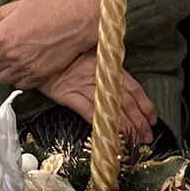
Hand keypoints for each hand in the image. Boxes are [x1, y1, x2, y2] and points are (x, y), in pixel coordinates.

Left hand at [0, 0, 103, 86]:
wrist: (76, 22)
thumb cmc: (45, 10)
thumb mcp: (13, 8)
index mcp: (1, 38)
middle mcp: (10, 56)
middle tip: (1, 46)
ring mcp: (24, 69)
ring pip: (2, 78)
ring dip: (3, 68)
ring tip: (14, 55)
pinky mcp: (38, 77)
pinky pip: (19, 85)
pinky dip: (18, 77)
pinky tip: (25, 64)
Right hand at [36, 51, 156, 142]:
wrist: (37, 49)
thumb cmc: (64, 50)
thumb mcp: (89, 51)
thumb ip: (105, 63)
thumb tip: (122, 75)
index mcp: (108, 65)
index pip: (133, 87)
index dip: (145, 104)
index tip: (152, 119)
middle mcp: (99, 76)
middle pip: (125, 102)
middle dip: (138, 122)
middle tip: (147, 137)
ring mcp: (83, 86)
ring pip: (110, 109)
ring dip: (125, 127)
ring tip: (135, 141)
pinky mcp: (67, 95)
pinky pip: (88, 111)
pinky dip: (100, 124)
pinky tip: (110, 134)